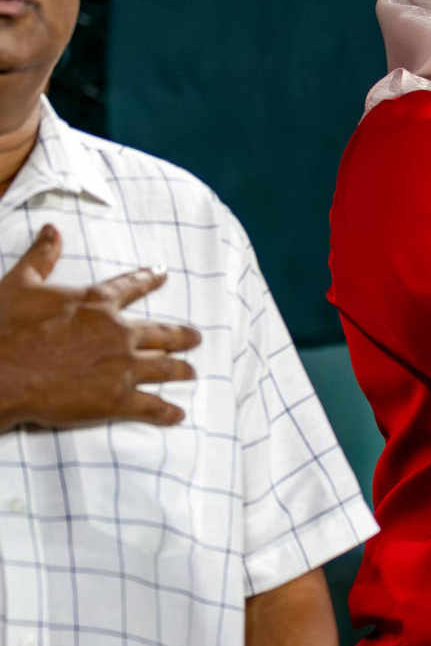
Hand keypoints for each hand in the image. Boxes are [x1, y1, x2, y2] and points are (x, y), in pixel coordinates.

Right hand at [0, 224, 202, 429]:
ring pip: (165, 367)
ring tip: (192, 372)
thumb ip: (42, 257)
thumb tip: (52, 229)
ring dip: (181, 370)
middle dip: (181, 336)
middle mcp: (119, 332)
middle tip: (196, 337)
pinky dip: (166, 412)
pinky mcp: (117, 398)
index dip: (149, 279)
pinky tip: (177, 415)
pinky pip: (150, 406)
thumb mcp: (21, 283)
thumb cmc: (4, 328)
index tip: (163, 274)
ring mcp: (122, 366)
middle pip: (161, 333)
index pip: (131, 286)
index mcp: (97, 304)